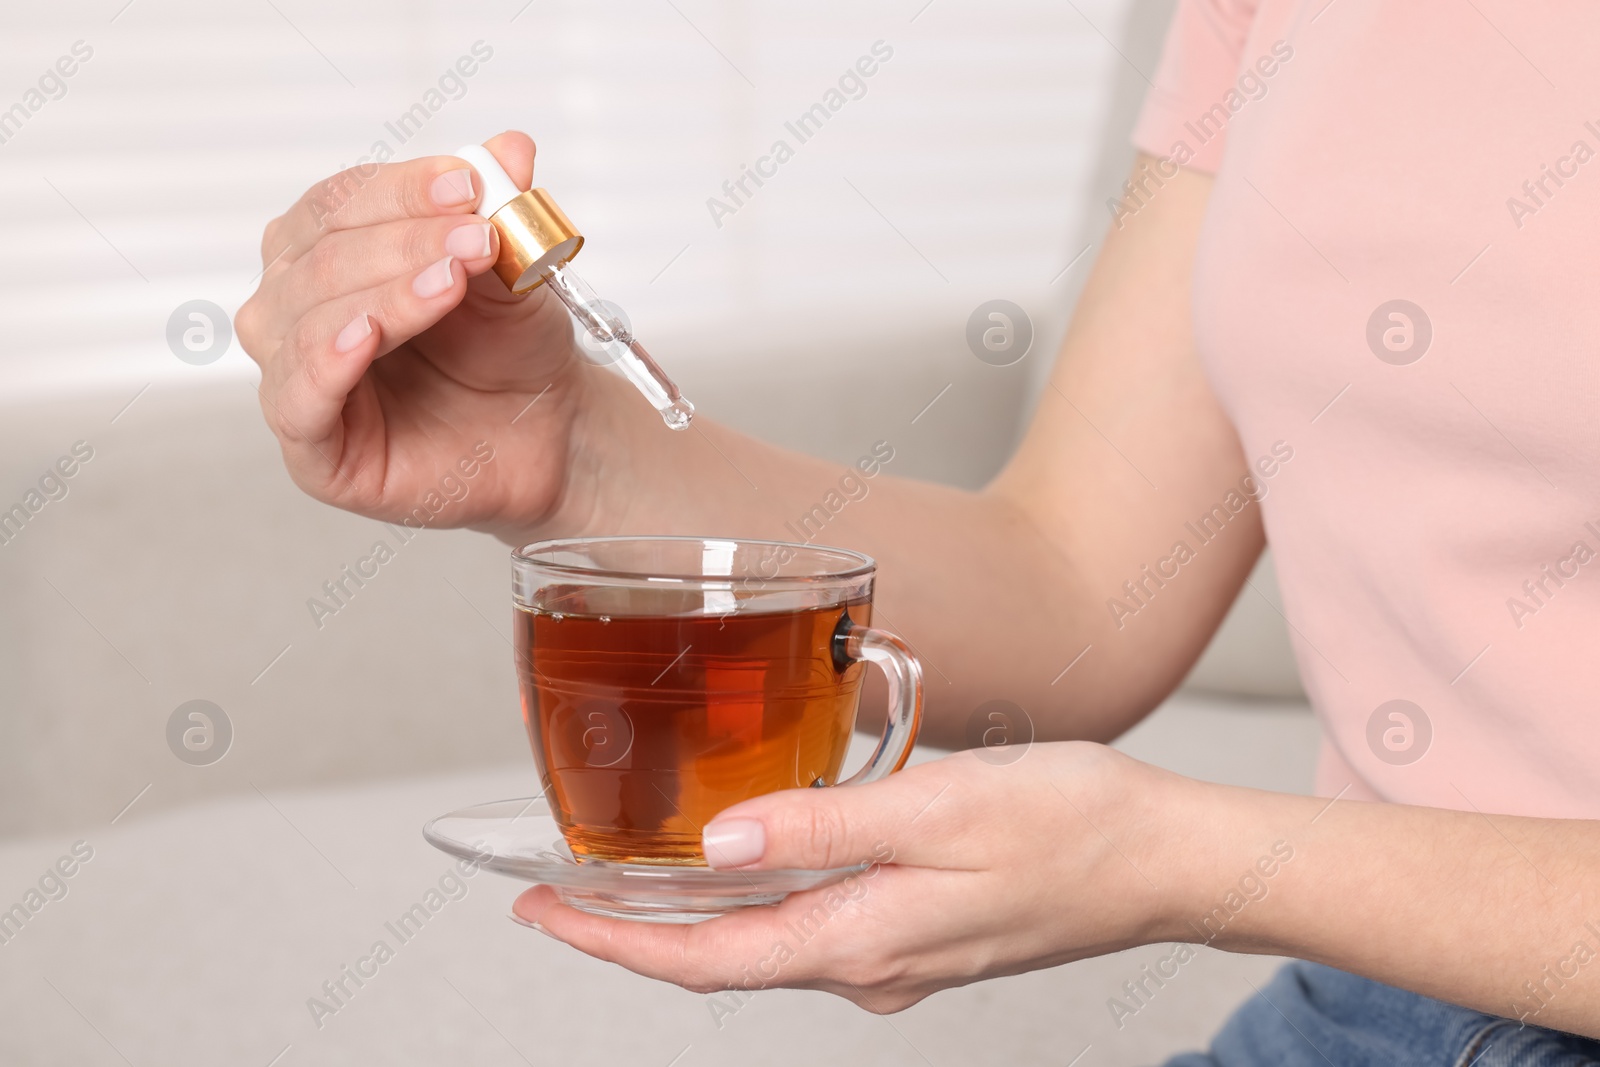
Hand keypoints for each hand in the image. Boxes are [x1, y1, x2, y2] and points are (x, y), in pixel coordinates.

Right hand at [237, 131, 588, 537]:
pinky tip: (367, 334)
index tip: (468, 183)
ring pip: (306, 319)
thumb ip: (499, 211)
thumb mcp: (509, 270)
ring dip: (383, 291)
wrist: (547, 432)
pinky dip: (327, 359)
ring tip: (450, 280)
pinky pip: (298, 398)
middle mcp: (294, 309)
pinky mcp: (313, 451)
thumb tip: (511, 148)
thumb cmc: (510, 349)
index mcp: (325, 251)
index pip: (339, 203)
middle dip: (402, 240)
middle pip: (319, 256)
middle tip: (475, 238)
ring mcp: (296, 379)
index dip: (400, 189)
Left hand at [512, 743, 1208, 1011]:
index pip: (705, 959)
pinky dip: (753, 904)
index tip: (540, 912)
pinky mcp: (922, 934)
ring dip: (687, 919)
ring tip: (626, 876)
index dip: (612, 943)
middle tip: (556, 891)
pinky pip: (811, 927)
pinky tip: (741, 865)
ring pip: (764, 945)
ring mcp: (898, 957)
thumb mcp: (939, 809)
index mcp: (865, 939)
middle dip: (630, 933)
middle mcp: (871, 965)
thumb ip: (823, 827)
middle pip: (722, 960)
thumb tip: (718, 848)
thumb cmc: (1072, 823)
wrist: (1167, 858)